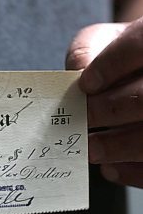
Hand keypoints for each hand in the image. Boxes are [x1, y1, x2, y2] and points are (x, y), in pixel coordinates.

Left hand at [66, 18, 142, 187]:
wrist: (141, 71)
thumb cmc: (120, 57)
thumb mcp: (102, 42)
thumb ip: (85, 50)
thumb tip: (77, 73)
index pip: (139, 46)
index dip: (110, 66)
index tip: (85, 85)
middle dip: (107, 111)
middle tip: (80, 121)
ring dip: (118, 146)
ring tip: (90, 149)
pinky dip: (132, 171)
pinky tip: (111, 168)